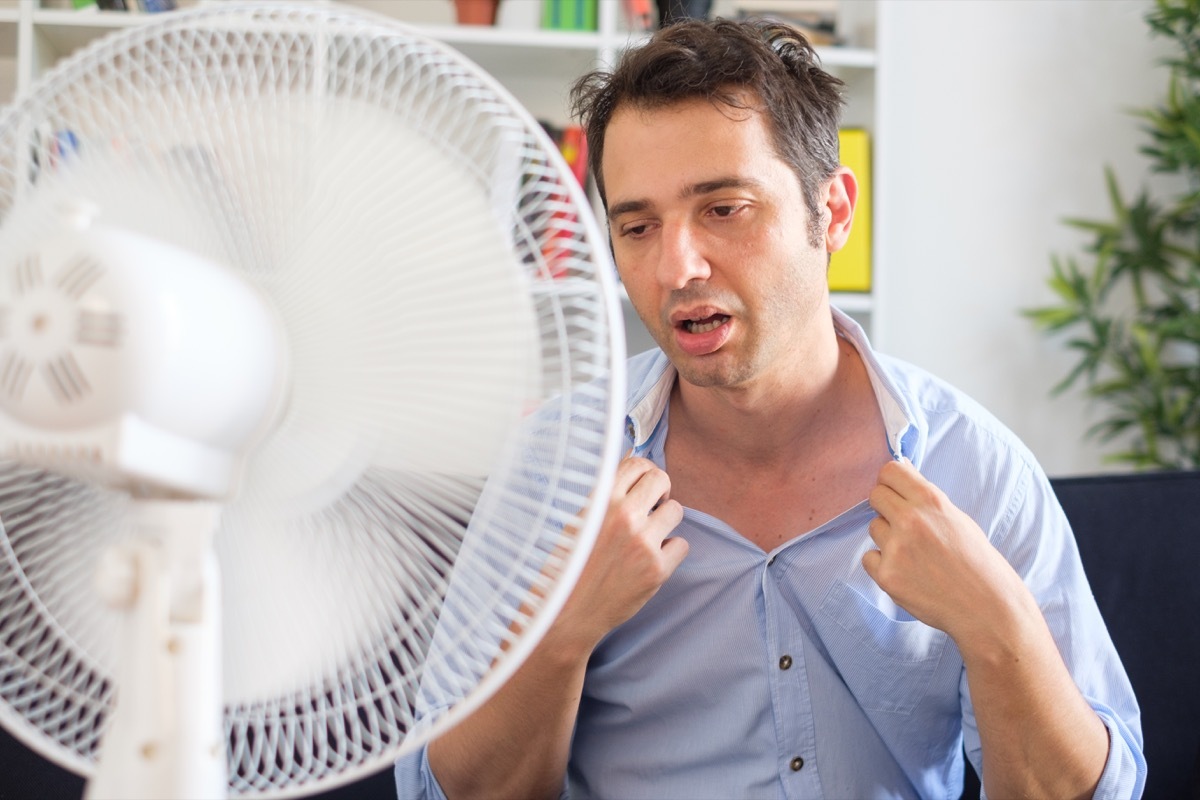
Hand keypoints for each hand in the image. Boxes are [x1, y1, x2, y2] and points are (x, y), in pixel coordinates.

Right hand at [553, 454, 687, 655]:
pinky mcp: (657, 569)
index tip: (643, 485)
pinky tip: (650, 559)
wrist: (568, 613)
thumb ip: (606, 492)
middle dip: (660, 490)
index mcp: (601, 500)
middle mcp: (624, 516)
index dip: (644, 472)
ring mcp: (643, 542)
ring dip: (665, 519)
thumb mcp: (579, 520)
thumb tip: (632, 457)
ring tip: (648, 535)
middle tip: (652, 506)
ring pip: (676, 510)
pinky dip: (670, 551)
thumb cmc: (570, 565)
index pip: (638, 464)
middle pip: (662, 480)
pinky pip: (682, 544)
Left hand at [862, 459, 1026, 643]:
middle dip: (886, 507)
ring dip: (888, 538)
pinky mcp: (886, 575)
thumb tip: (902, 470)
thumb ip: (926, 497)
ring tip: (915, 554)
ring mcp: (896, 548)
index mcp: (931, 501)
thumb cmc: (978, 563)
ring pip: (874, 528)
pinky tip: (908, 573)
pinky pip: (869, 558)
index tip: (897, 492)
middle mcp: (910, 520)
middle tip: (905, 525)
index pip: (889, 472)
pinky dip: (883, 564)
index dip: (892, 482)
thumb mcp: (958, 519)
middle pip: (875, 496)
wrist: (987, 608)